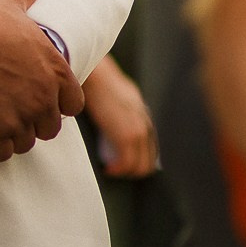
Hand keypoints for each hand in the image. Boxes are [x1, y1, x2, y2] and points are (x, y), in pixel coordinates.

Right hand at [0, 0, 84, 162]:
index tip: (37, 97)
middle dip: (33, 122)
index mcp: (55, 71)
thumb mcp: (8, 3)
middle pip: (49, 127)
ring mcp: (22, 117)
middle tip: (12, 112)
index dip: (56, 103)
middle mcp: (45, 98)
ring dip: (12, 136)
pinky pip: (1, 152)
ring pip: (25, 142)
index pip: (73, 103)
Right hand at [83, 54, 158, 177]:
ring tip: (110, 170)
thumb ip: (123, 109)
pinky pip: (126, 163)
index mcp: (143, 116)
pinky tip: (107, 169)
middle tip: (115, 170)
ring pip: (139, 166)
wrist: (96, 74)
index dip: (136, 160)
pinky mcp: (126, 136)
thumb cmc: (100, 80)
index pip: (149, 149)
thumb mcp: (118, 95)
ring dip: (124, 172)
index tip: (121, 163)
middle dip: (131, 170)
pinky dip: (117, 170)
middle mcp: (145, 126)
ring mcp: (138, 132)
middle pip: (147, 161)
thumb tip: (117, 123)